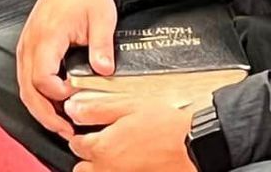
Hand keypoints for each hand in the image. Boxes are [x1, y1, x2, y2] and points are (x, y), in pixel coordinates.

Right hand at [16, 0, 119, 136]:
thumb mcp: (102, 17)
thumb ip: (101, 46)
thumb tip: (103, 71)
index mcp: (47, 36)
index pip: (43, 78)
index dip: (58, 94)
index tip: (77, 97)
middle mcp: (30, 44)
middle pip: (28, 89)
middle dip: (45, 114)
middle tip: (66, 130)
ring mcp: (26, 46)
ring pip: (24, 87)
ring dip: (40, 108)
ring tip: (60, 124)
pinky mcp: (28, 48)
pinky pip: (26, 78)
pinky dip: (37, 95)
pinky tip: (53, 105)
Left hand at [65, 94, 197, 171]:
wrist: (196, 147)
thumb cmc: (169, 127)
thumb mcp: (132, 106)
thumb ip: (98, 109)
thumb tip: (73, 108)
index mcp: (102, 148)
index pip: (77, 144)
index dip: (83, 134)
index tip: (91, 130)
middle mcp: (107, 170)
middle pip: (82, 168)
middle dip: (88, 157)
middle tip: (106, 144)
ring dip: (102, 167)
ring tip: (120, 155)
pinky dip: (119, 170)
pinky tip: (133, 163)